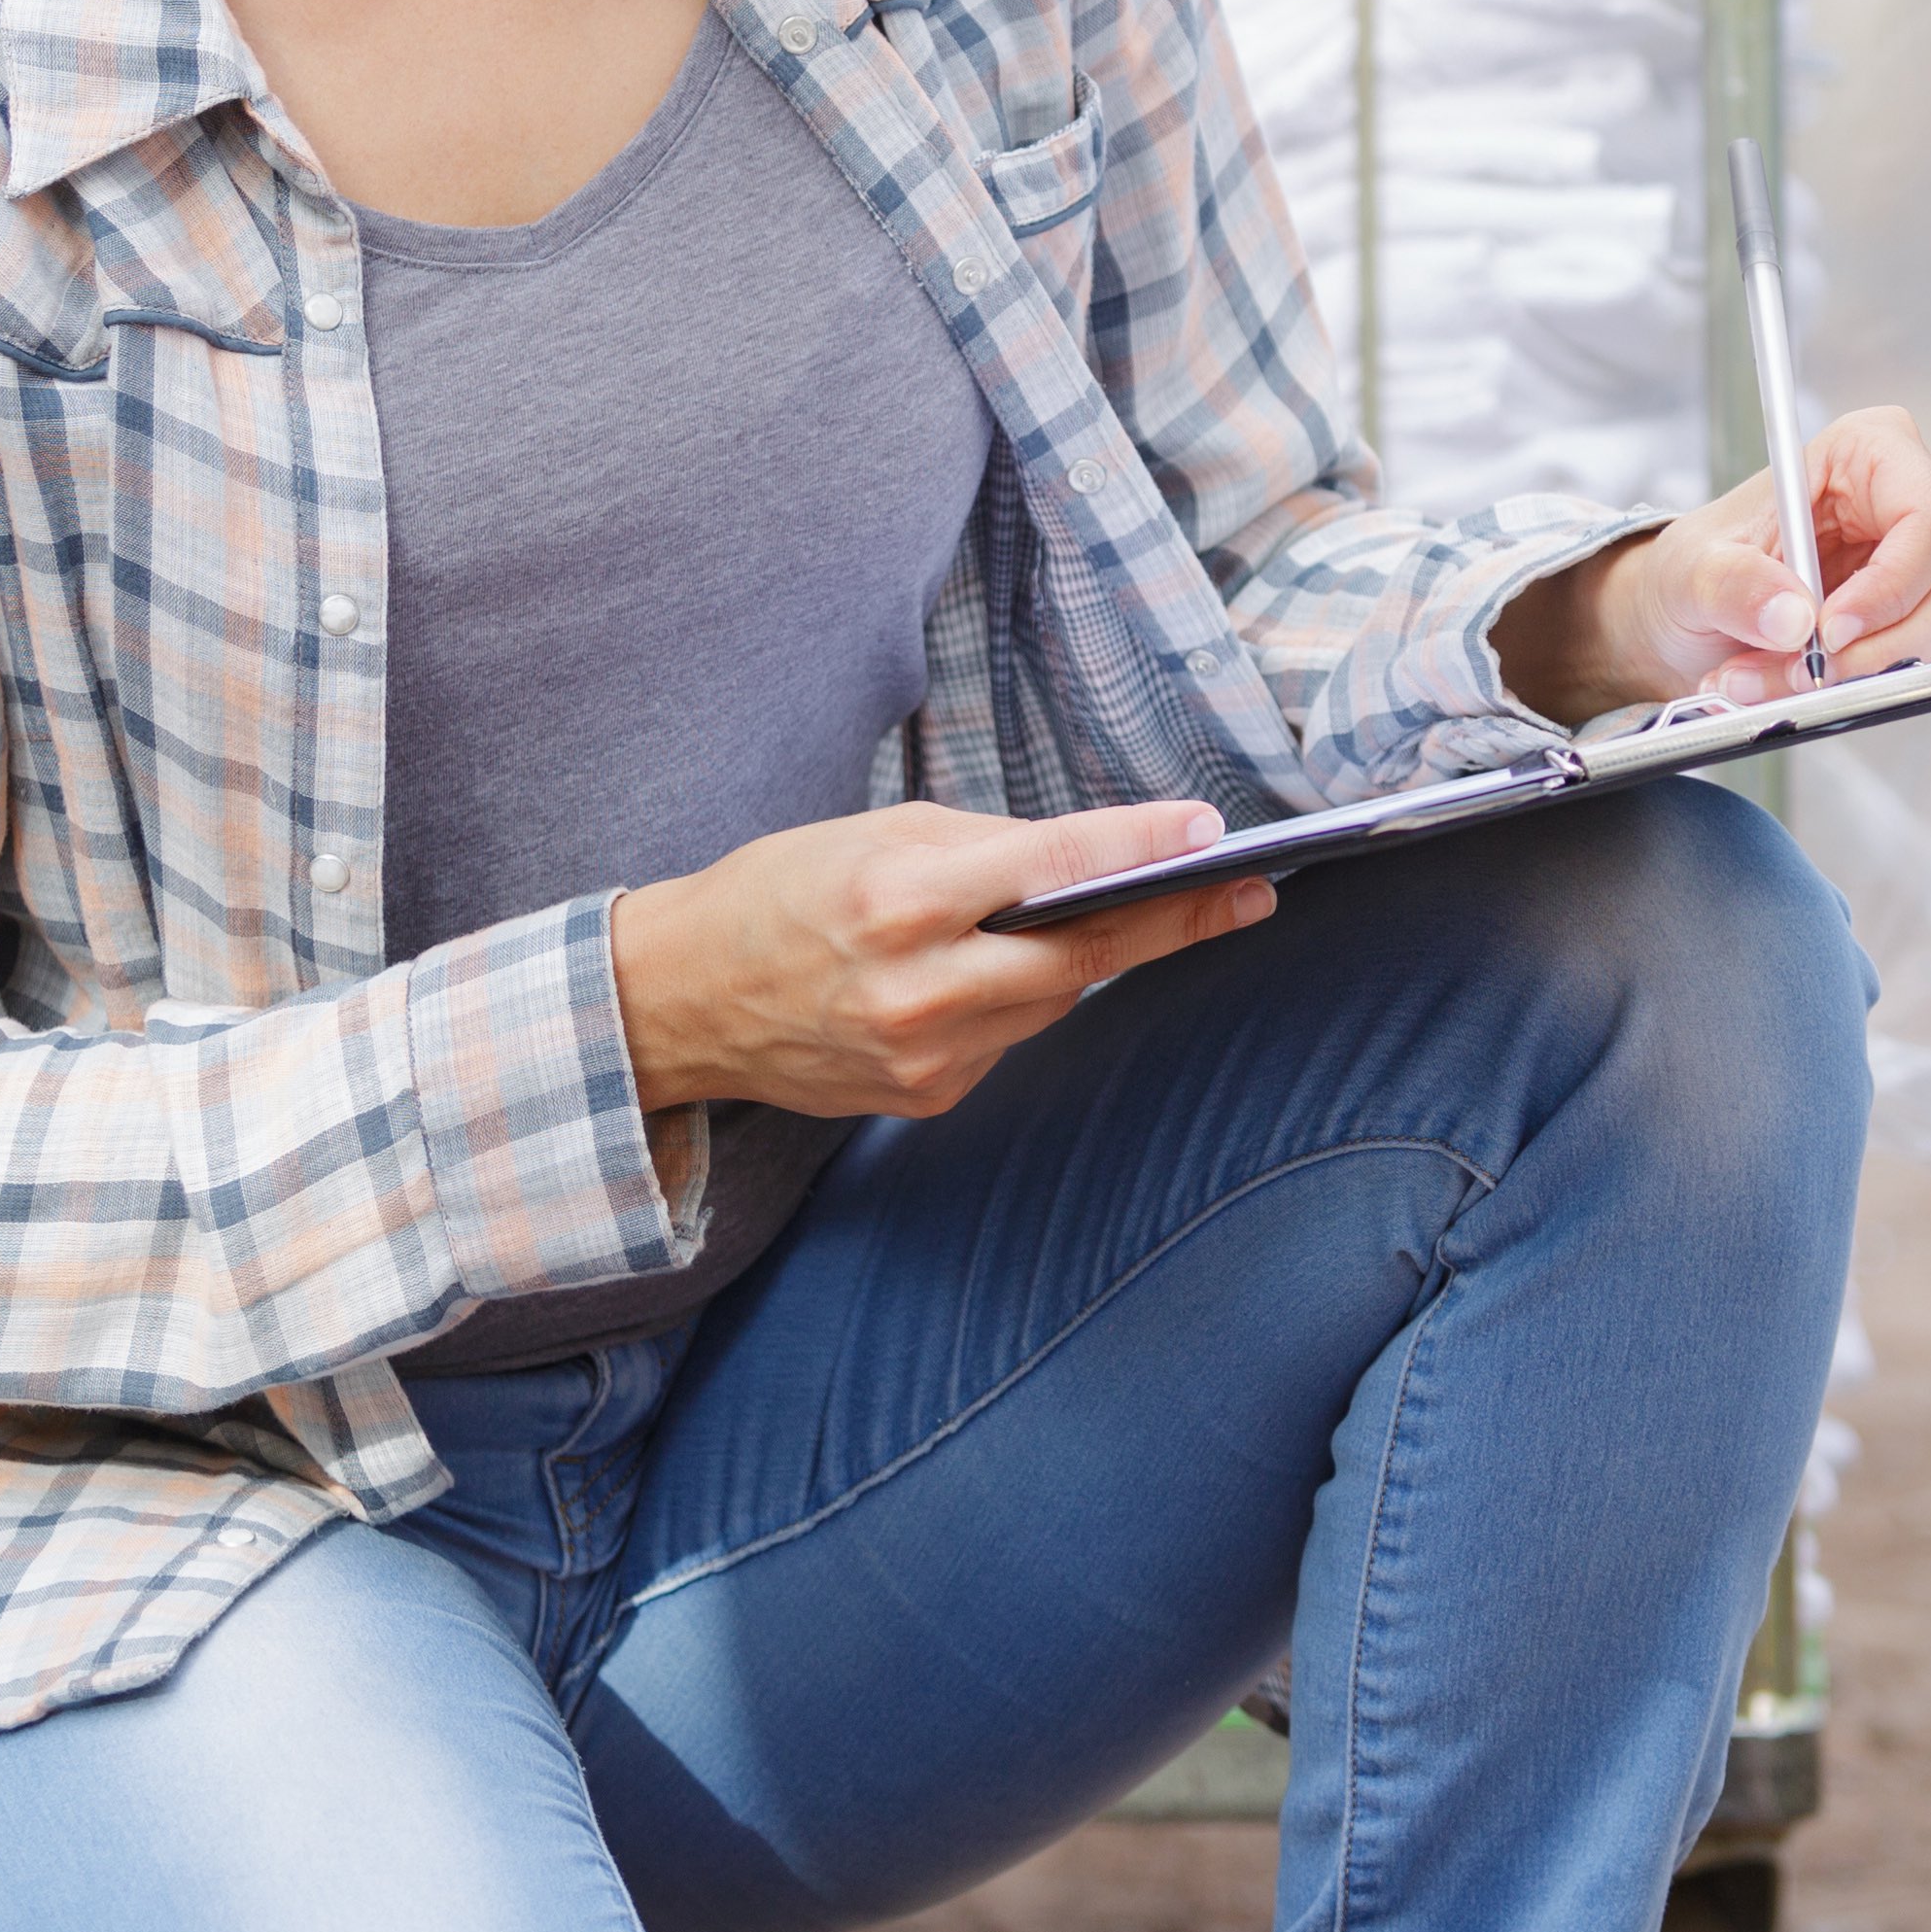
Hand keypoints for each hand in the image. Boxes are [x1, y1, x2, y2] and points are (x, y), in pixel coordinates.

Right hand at [610, 801, 1274, 1119]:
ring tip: (1129, 913)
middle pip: (1080, 955)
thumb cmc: (779, 892)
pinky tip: (993, 973)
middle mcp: (916, 986)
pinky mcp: (925, 1098)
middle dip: (1172, 922)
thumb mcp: (875, 833)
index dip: (1138, 848)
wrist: (682, 1001)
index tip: (1207, 834)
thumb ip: (986, 846)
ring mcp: (923, 1056)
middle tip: (1248, 893)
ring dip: (1084, 957)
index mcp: (899, 896)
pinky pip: (1007, 1039)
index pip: (1050, 868)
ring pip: (1050, 1001)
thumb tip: (1093, 853)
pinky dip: (1016, 1000)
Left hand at [1491, 402, 1930, 719]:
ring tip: (1771, 680)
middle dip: (1870, 649)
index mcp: (1875, 448)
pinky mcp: (1923, 615)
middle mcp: (1919, 497)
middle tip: (1801, 675)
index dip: (1890, 584)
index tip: (1830, 630)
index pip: (1928, 519)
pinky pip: (1914, 664)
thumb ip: (1737, 585)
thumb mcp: (1695, 567)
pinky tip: (1791, 681)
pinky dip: (1853, 686)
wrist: (1698, 608)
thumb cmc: (1706, 562)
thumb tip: (1793, 617)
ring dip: (1854, 675)